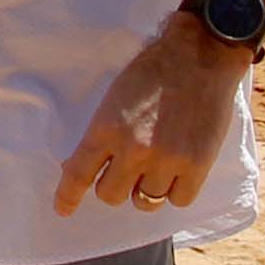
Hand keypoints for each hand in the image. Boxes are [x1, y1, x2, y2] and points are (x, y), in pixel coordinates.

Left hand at [54, 19, 247, 218]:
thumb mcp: (115, 97)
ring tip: (157, 167)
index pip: (78, 174)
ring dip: (147, 189)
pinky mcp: (197, 165)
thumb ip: (102, 133)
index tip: (63, 209)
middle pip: (111, 194)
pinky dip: (177, 190)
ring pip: (145, 201)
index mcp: (106, 128)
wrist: (201, 54)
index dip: (68, 196)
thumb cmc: (154, 71)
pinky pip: (178, 199)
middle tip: (127, 170)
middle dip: (115, 185)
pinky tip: (179, 170)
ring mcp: (166, 159)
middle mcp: (133, 149)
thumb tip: (85, 166)